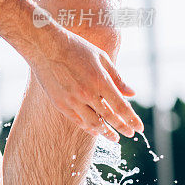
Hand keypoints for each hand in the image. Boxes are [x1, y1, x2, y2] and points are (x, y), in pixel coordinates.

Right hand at [29, 24, 143, 141]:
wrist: (45, 46)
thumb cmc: (75, 47)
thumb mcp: (101, 57)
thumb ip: (117, 77)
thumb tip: (132, 93)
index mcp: (100, 80)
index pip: (121, 107)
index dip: (132, 120)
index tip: (139, 128)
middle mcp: (87, 93)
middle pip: (109, 118)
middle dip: (122, 128)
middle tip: (130, 134)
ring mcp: (72, 100)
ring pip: (93, 123)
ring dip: (105, 132)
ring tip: (113, 137)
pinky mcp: (60, 103)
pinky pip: (77, 121)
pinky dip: (88, 128)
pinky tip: (95, 130)